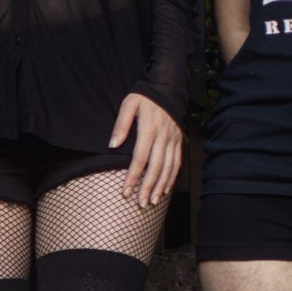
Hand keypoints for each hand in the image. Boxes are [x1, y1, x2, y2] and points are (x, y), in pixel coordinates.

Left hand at [110, 93, 182, 207]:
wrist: (168, 87)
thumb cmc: (145, 96)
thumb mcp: (129, 104)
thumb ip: (121, 124)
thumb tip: (112, 145)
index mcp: (150, 129)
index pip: (140, 158)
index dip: (132, 177)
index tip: (125, 192)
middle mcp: (164, 136)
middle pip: (156, 167)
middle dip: (148, 187)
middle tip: (141, 203)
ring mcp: (173, 139)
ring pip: (169, 167)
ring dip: (161, 186)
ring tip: (153, 201)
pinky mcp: (179, 140)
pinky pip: (177, 162)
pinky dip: (172, 177)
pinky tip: (166, 189)